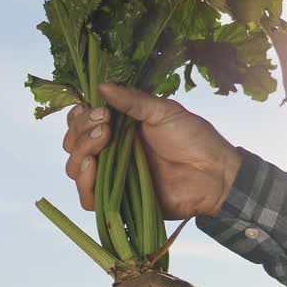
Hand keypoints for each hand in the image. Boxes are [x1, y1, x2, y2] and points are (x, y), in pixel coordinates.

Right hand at [62, 83, 242, 218]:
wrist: (213, 174)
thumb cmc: (194, 139)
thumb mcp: (163, 111)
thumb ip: (132, 100)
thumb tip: (100, 86)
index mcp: (119, 128)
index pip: (82, 123)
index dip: (80, 117)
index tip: (97, 111)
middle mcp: (111, 151)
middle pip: (73, 144)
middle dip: (81, 132)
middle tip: (106, 126)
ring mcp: (113, 176)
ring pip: (75, 168)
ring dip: (80, 153)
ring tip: (102, 143)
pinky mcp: (118, 200)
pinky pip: (88, 198)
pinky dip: (85, 183)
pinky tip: (93, 168)